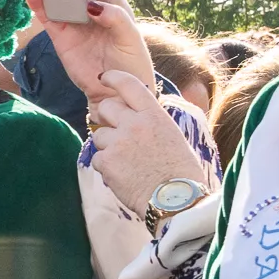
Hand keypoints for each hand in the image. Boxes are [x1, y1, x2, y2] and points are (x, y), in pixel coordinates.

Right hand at [22, 0, 151, 96]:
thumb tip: (90, 6)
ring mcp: (73, 24)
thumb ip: (114, 18)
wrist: (116, 92)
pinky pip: (47, 18)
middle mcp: (90, 11)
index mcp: (111, 4)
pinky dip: (37, 6)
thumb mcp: (130, 37)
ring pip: (54, 0)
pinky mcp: (61, 38)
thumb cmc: (132, 62)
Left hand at [88, 70, 210, 219]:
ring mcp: (118, 142)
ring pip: (99, 136)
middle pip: (105, 108)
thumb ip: (151, 122)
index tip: (103, 77)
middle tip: (115, 131)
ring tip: (129, 163)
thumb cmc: (180, 172)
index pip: (129, 85)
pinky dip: (107, 168)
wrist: (177, 200)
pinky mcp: (106, 162)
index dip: (113, 78)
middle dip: (106, 118)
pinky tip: (124, 176)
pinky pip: (98, 159)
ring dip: (108, 147)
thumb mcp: (172, 136)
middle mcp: (135, 124)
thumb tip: (137, 116)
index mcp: (154, 115)